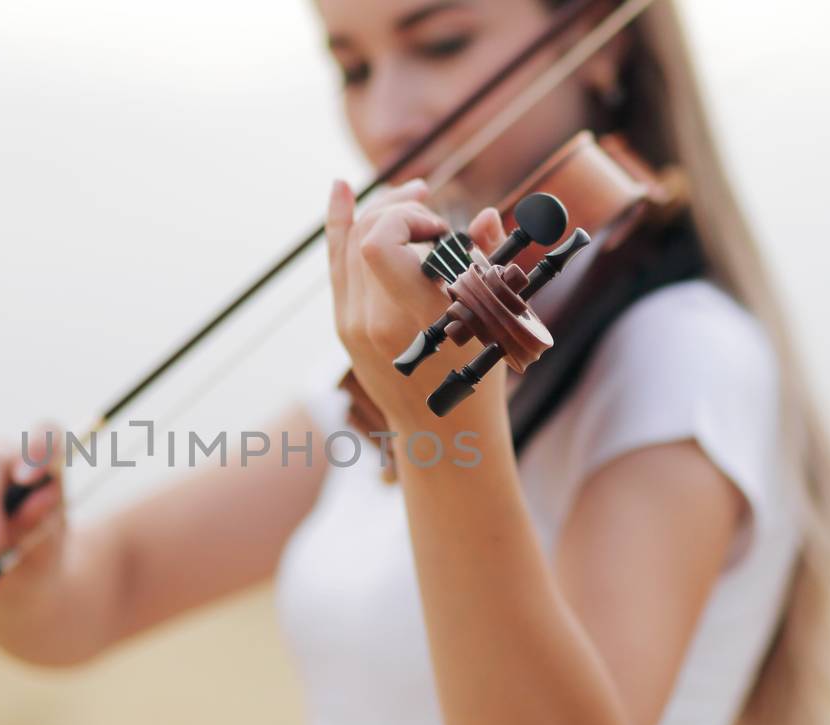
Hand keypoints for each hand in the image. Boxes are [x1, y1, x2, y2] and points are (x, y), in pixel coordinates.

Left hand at [326, 179, 510, 428]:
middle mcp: (372, 319)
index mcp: (412, 317)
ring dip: (378, 211)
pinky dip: (339, 224)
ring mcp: (352, 324)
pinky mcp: (344, 326)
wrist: (440, 432)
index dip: (406, 217)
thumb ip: (488, 265)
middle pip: (363, 234)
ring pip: (347, 244)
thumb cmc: (478, 375)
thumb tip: (487, 214)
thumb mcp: (492, 322)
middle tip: (434, 214)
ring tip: (413, 195)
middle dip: (400, 208)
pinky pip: (336, 265)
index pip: (379, 242)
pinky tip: (340, 188)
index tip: (442, 229)